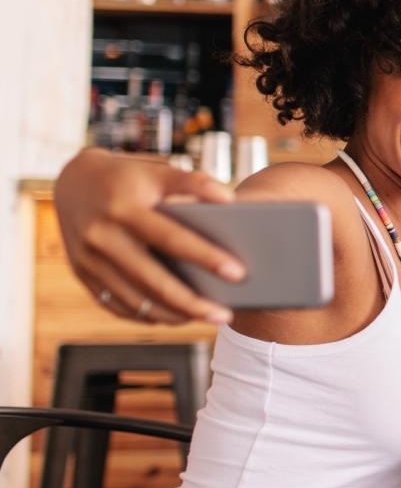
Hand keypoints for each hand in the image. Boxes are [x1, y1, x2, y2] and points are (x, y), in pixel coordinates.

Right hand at [55, 149, 241, 324]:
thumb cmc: (128, 178)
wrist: (74, 181)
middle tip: (225, 315)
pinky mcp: (81, 274)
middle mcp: (102, 236)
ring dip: (173, 314)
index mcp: (124, 208)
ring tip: (207, 317)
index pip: (171, 238)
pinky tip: (174, 316)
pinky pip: (116, 305)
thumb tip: (229, 199)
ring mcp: (87, 259)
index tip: (238, 274)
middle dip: (192, 302)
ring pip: (134, 300)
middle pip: (152, 280)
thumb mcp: (156, 171)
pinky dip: (147, 315)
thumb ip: (192, 182)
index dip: (205, 257)